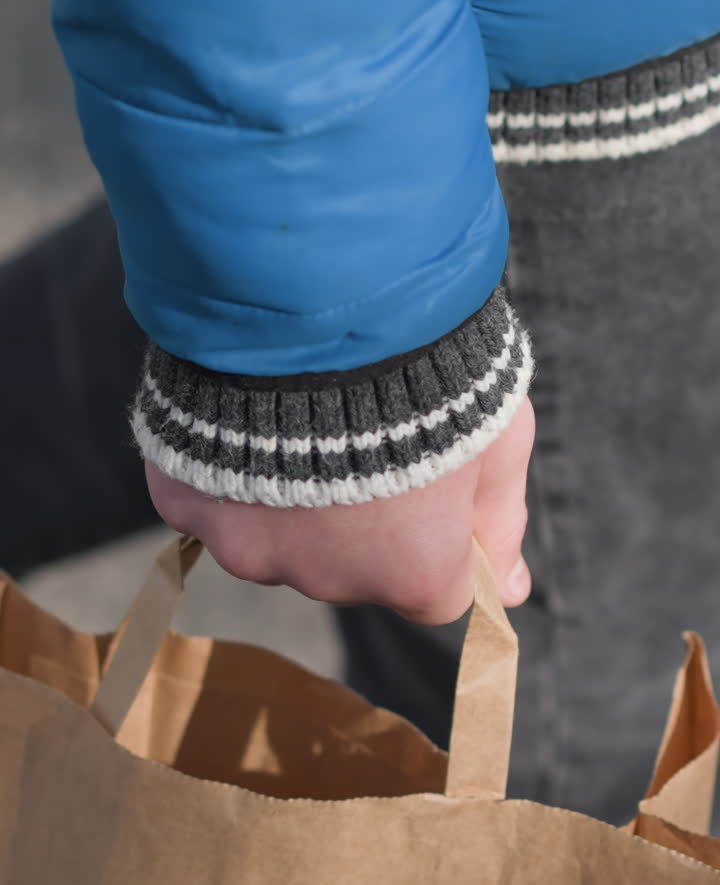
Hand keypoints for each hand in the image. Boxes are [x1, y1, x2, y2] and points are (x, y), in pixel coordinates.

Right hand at [145, 396, 534, 624]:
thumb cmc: (426, 363)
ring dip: (290, 496)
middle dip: (361, 516)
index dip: (437, 535)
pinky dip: (225, 471)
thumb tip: (510, 592)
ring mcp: (248, 547)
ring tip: (299, 415)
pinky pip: (210, 501)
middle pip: (350, 567)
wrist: (311, 293)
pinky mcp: (186, 507)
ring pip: (276, 537)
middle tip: (363, 431)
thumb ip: (500, 519)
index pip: (436, 590)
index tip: (430, 480)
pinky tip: (242, 415)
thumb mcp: (498, 434)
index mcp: (411, 569)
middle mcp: (327, 579)